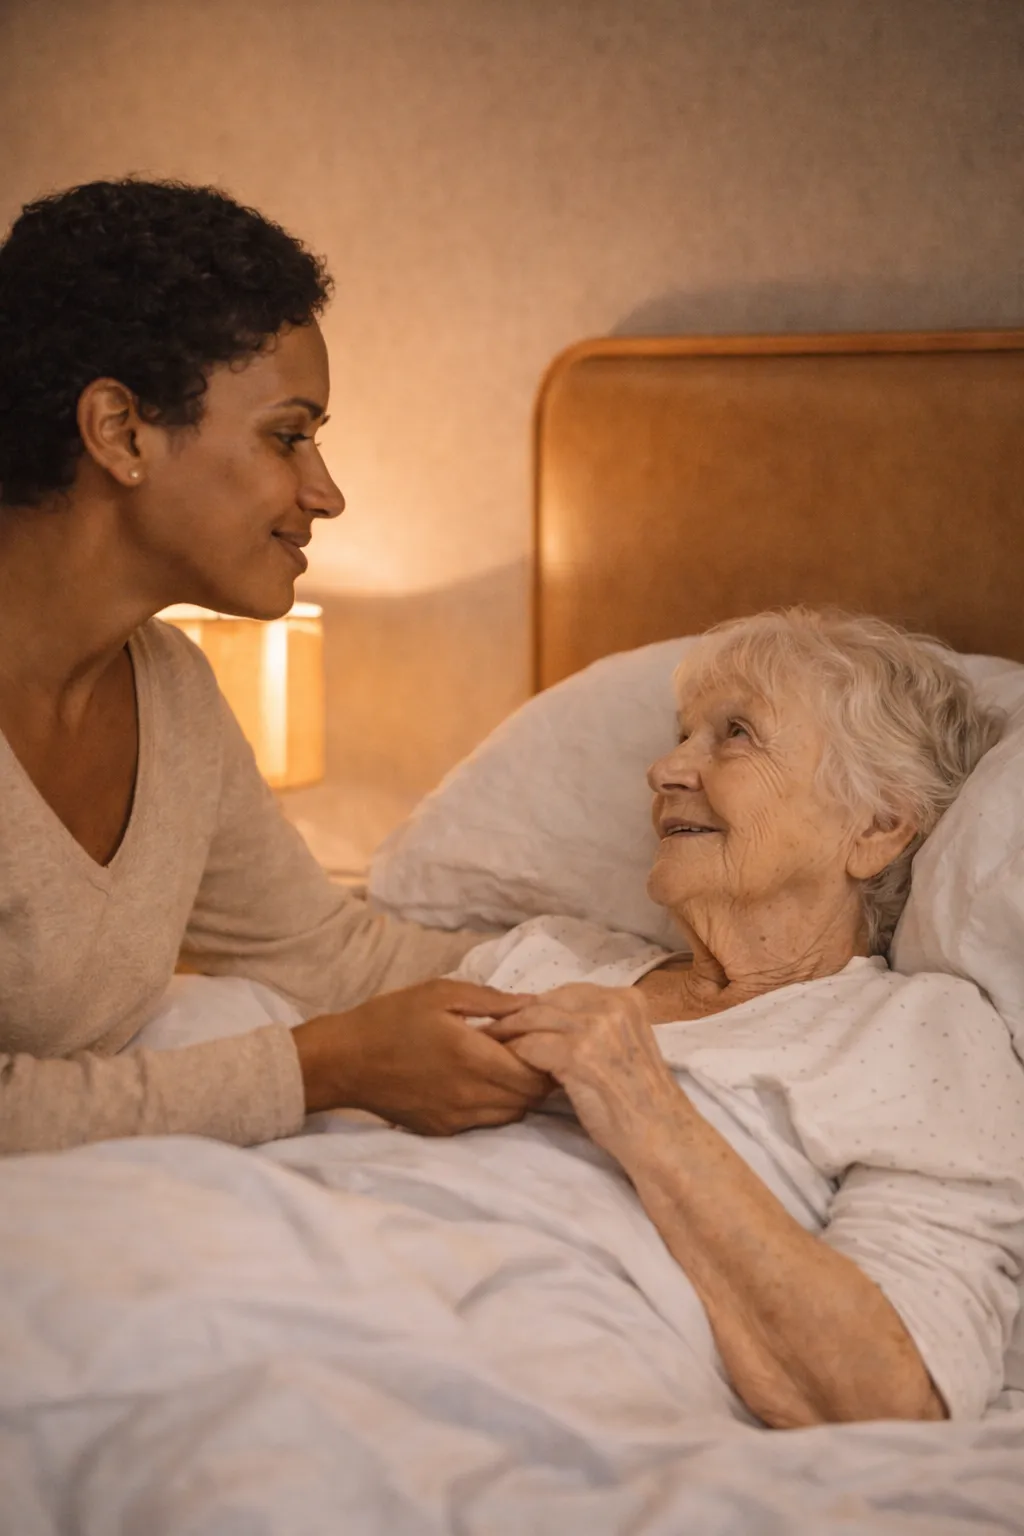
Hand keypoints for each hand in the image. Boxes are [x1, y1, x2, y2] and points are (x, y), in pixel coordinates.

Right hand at [292, 979, 551, 1134]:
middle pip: (529, 1098)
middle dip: (538, 1076)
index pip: (535, 1074)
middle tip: (529, 1051)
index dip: (548, 1059)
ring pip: (512, 1115)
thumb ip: (492, 1001)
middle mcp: (471, 1095)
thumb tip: (533, 1003)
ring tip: (506, 1067)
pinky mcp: (443, 1131)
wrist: (344, 1061)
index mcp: (473, 1057)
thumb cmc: (392, 1018)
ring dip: (519, 1094)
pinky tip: (482, 1083)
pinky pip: (487, 1123)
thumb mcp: (441, 993)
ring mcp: (457, 1118)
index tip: (542, 1039)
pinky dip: (496, 1106)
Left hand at [484, 983, 683, 1162]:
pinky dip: (512, 1054)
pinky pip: (531, 1046)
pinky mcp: (579, 1054)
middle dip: (515, 1015)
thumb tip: (547, 1022)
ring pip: (533, 1020)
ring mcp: (597, 1027)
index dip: (537, 1006)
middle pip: (547, 1002)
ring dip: (506, 1033)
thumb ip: (594, 1028)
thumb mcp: (622, 1048)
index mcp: (627, 999)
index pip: (568, 993)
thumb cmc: (641, 1102)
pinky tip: (501, 1064)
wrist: (662, 1137)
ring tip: (486, 1043)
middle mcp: (614, 1005)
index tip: (512, 1018)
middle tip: (488, 1028)